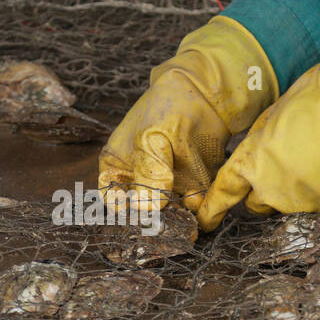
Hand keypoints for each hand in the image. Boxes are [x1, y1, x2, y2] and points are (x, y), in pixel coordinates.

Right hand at [99, 15, 276, 212]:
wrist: (207, 92)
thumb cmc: (167, 107)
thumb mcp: (150, 137)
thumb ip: (149, 171)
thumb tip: (147, 206)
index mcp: (118, 167)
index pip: (112, 201)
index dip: (123, 214)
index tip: (138, 220)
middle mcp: (141, 181)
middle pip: (141, 213)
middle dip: (153, 223)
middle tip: (164, 227)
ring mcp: (168, 186)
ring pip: (169, 215)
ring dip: (178, 223)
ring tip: (186, 223)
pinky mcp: (193, 186)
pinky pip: (193, 208)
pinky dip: (198, 215)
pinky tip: (202, 214)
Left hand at [196, 42, 319, 230]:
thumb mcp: (279, 108)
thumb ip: (267, 135)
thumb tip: (272, 140)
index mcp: (252, 159)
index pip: (225, 190)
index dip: (213, 207)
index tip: (205, 219)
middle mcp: (272, 188)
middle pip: (258, 204)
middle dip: (266, 191)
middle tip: (288, 166)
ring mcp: (303, 202)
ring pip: (292, 206)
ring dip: (300, 192)